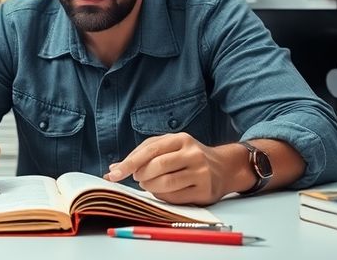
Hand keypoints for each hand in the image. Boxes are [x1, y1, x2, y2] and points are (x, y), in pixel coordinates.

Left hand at [103, 133, 237, 205]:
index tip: (114, 174)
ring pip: (165, 183)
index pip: (149, 150)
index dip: (129, 163)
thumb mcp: (170, 148)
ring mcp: (200, 172)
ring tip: (149, 184)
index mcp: (181, 139)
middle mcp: (192, 153)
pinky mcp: (204, 190)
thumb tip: (112, 168)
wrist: (224, 168)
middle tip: (138, 178)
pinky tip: (163, 191)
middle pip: (157, 166)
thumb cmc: (188, 157)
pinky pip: (175, 197)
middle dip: (141, 176)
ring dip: (150, 187)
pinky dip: (162, 196)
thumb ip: (143, 155)